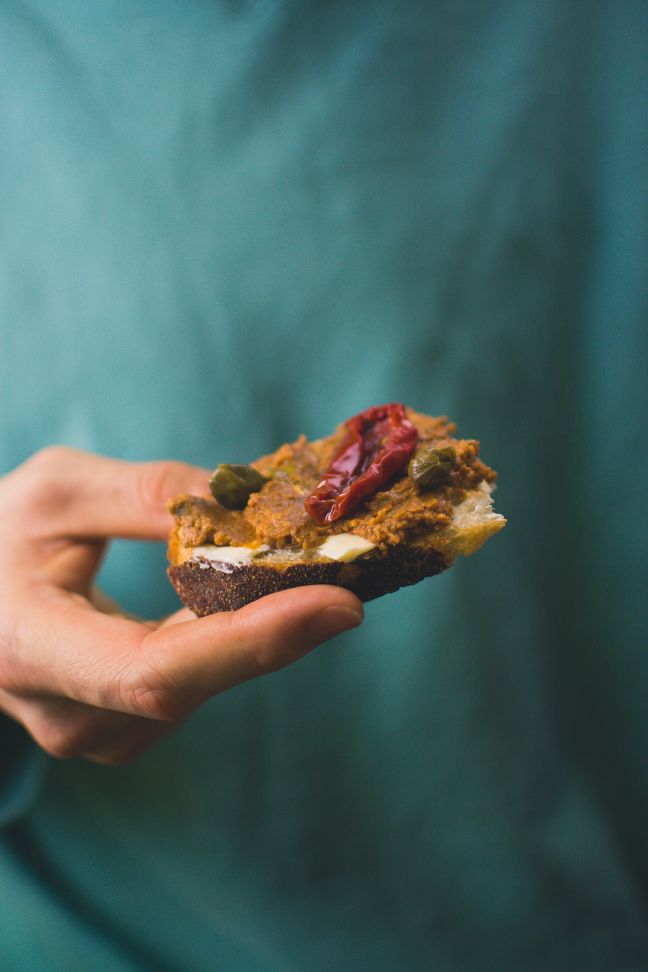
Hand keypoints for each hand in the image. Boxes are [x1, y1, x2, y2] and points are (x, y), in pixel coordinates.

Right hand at [0, 447, 362, 763]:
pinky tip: (258, 598)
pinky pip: (197, 686)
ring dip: (264, 632)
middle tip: (351, 575)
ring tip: (310, 575)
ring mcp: (93, 734)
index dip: (252, 641)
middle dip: (281, 629)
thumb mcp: (57, 493)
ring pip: (204, 687)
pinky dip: (237, 641)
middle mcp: (64, 714)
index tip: (338, 602)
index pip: (153, 670)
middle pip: (196, 684)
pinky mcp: (122, 730)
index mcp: (31, 648)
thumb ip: (147, 495)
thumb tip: (249, 505)